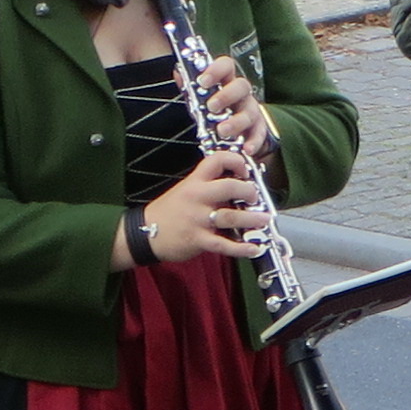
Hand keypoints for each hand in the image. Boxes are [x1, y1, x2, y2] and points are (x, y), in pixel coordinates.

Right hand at [138, 149, 268, 263]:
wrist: (145, 232)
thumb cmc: (169, 211)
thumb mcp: (186, 190)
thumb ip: (209, 186)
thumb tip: (237, 186)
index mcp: (195, 182)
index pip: (217, 160)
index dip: (236, 161)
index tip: (245, 170)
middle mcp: (197, 197)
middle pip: (230, 187)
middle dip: (250, 191)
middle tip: (256, 197)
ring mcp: (198, 219)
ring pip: (231, 217)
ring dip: (252, 219)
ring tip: (264, 220)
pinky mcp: (198, 239)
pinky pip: (224, 245)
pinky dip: (241, 248)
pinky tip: (254, 248)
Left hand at [195, 51, 272, 160]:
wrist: (235, 133)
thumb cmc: (215, 111)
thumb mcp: (200, 98)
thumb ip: (190, 86)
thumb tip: (178, 72)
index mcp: (227, 81)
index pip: (226, 66)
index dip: (216, 70)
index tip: (203, 81)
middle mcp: (242, 94)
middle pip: (242, 86)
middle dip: (227, 96)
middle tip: (211, 107)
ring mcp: (252, 111)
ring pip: (250, 112)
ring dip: (236, 122)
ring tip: (222, 131)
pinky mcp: (259, 129)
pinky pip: (259, 134)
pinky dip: (254, 142)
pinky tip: (246, 149)